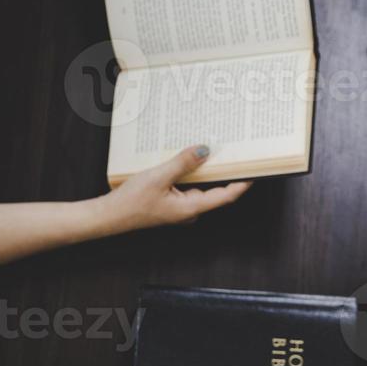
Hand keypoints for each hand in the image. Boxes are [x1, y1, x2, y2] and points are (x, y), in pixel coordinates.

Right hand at [107, 146, 251, 230]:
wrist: (110, 216)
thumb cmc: (132, 202)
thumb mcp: (159, 176)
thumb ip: (183, 163)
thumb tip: (204, 150)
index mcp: (191, 208)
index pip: (226, 196)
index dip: (242, 184)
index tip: (255, 171)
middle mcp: (190, 211)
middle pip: (216, 191)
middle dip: (226, 173)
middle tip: (234, 153)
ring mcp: (181, 208)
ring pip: (201, 188)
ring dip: (207, 172)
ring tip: (213, 152)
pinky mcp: (172, 204)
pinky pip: (188, 188)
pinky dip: (192, 175)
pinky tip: (188, 161)